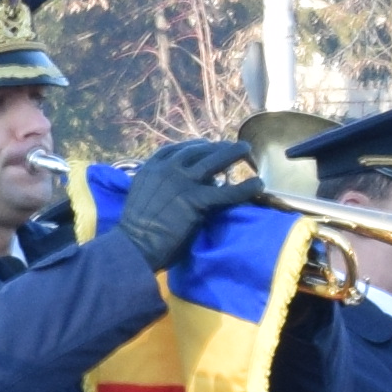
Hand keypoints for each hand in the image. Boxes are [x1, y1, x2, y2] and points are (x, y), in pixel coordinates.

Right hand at [101, 134, 259, 270]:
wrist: (133, 246)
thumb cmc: (136, 230)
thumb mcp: (143, 197)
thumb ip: (160, 187)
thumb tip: (185, 186)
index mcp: (151, 168)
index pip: (177, 150)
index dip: (195, 145)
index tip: (207, 145)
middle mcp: (167, 169)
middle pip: (198, 150)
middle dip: (217, 146)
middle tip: (232, 146)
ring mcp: (182, 182)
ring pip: (213, 161)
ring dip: (232, 153)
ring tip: (246, 150)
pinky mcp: (195, 200)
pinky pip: (226, 192)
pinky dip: (244, 188)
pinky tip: (258, 184)